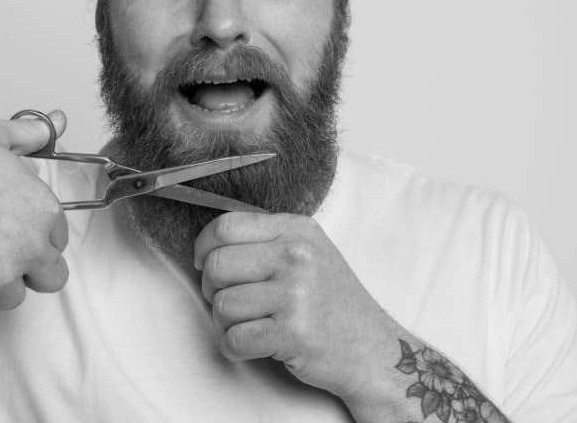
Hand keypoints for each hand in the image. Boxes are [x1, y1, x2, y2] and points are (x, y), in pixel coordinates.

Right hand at [0, 111, 69, 308]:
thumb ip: (33, 134)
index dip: (36, 237)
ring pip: (11, 296)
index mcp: (44, 210)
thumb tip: (59, 120)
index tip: (14, 231)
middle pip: (50, 278)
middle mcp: (30, 245)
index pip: (58, 241)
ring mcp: (0, 273)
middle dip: (30, 271)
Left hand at [193, 212, 381, 402]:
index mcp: (297, 230)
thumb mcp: (309, 253)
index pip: (226, 226)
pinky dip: (235, 348)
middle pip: (217, 265)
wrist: (372, 350)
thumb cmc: (332, 304)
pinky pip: (234, 339)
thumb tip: (208, 245)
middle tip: (232, 302)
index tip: (205, 264)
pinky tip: (257, 345)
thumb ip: (266, 241)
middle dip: (212, 290)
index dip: (204, 247)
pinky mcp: (293, 332)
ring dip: (226, 323)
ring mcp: (297, 294)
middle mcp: (298, 256)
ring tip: (252, 325)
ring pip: (222, 305)